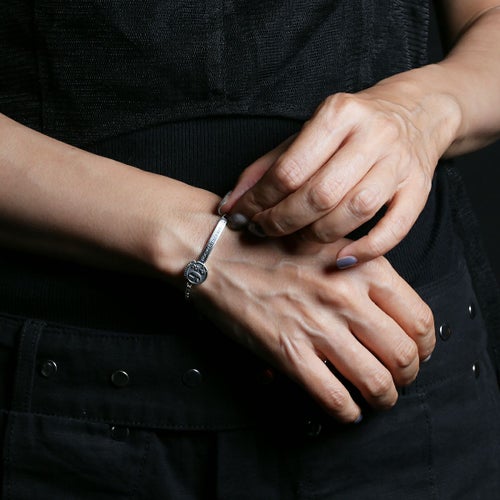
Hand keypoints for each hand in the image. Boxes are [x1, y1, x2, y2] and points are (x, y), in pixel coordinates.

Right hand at [194, 233, 435, 422]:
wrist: (218, 252)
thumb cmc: (268, 243)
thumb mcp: (327, 241)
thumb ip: (361, 269)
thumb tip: (386, 309)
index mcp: (362, 268)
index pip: (419, 318)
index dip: (425, 344)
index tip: (418, 351)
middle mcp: (346, 299)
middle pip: (403, 354)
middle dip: (409, 375)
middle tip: (401, 379)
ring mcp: (317, 327)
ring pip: (375, 381)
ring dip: (384, 397)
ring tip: (379, 398)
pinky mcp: (288, 352)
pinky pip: (333, 397)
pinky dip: (348, 412)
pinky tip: (347, 409)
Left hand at [219, 80, 458, 265]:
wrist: (414, 113)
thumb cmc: (349, 129)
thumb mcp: (305, 135)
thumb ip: (267, 167)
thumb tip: (232, 203)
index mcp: (338, 115)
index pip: (289, 169)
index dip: (259, 200)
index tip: (242, 217)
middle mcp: (372, 135)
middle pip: (320, 193)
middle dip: (283, 221)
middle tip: (264, 231)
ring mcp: (399, 162)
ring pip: (354, 210)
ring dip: (318, 236)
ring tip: (297, 241)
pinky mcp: (419, 188)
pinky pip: (395, 228)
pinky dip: (366, 249)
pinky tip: (341, 258)